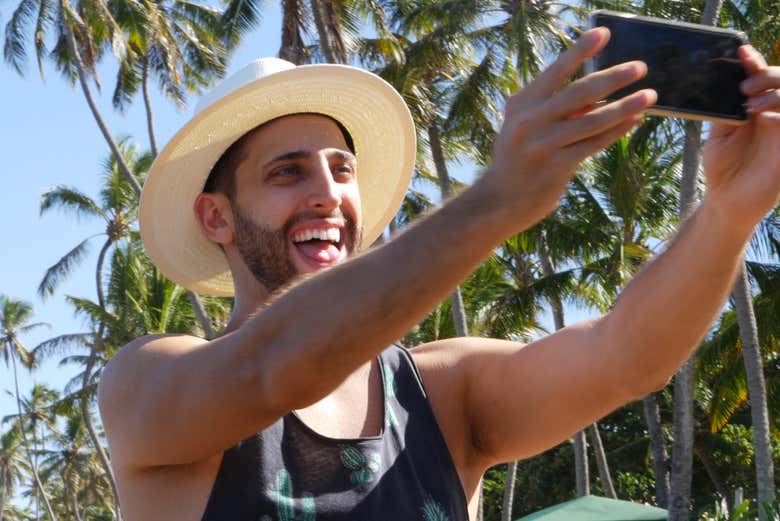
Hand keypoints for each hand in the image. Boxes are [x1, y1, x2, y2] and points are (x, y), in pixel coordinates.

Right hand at [483, 27, 655, 229]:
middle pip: (579, 93)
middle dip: (613, 78)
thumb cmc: (519, 154)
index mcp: (522, 104)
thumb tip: (598, 90)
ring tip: (649, 95)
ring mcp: (543, 145)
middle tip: (640, 67)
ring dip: (625, 106)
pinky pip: (594, 144)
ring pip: (593, 121)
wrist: (501, 198)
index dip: (580, 51)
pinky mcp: (556, 168)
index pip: (555, 71)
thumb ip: (552, 106)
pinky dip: (616, 130)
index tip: (603, 33)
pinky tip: (634, 120)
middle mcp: (529, 121)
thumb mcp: (524, 123)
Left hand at [703, 45, 779, 230]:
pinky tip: (767, 118)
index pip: (761, 78)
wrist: (726, 201)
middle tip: (745, 86)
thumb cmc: (722, 168)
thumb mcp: (718, 135)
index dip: (754, 63)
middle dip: (767, 75)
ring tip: (750, 105)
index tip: (741, 52)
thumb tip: (720, 83)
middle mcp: (774, 115)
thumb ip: (722, 110)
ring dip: (775, 93)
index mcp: (756, 109)